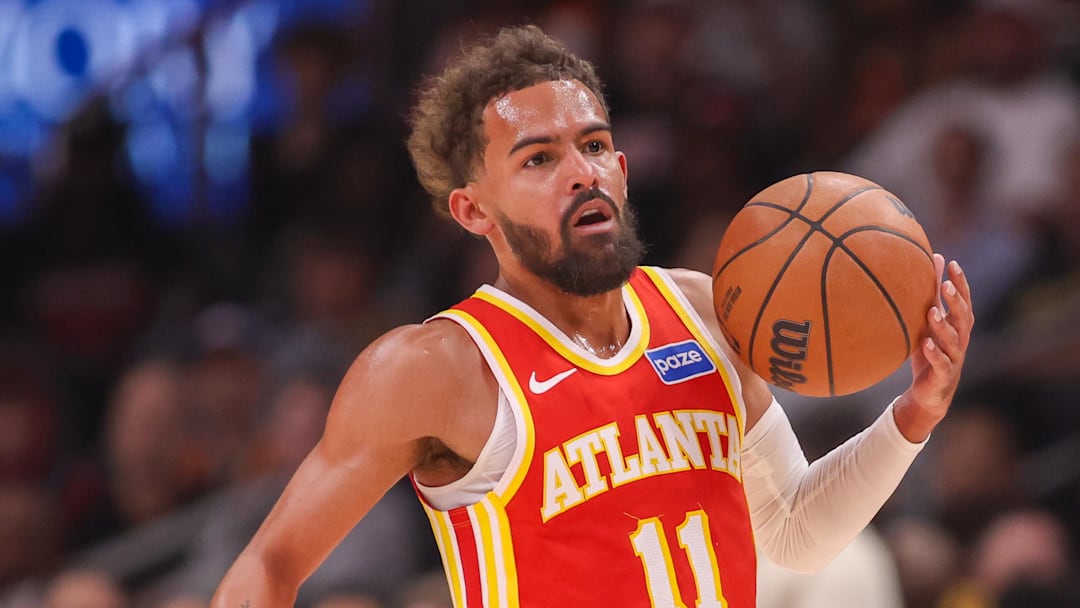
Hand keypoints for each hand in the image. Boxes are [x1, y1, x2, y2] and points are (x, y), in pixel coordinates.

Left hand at [893, 254, 974, 441]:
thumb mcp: (930, 320)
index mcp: (959, 325)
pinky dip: (934, 353)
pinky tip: (926, 343)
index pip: (964, 300)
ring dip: (943, 326)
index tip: (952, 264)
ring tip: (932, 312)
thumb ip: (934, 294)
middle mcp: (961, 339)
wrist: (930, 392)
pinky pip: (941, 363)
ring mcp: (954, 358)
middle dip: (956, 301)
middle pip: (963, 318)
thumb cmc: (931, 349)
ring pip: (953, 340)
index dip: (961, 283)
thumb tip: (935, 258)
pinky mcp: (943, 375)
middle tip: (945, 285)